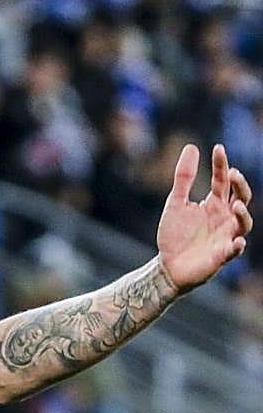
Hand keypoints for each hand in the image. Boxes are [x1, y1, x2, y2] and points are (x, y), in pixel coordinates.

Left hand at [157, 143, 252, 292]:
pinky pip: (235, 250)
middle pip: (241, 197)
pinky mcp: (222, 255)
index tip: (218, 148)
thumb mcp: (176, 203)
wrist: (168, 266)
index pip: (223, 180)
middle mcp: (225, 218)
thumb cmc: (175, 235)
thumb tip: (192, 147)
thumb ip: (184, 178)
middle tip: (233, 174)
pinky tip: (237, 241)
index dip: (222, 165)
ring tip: (237, 204)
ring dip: (243, 214)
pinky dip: (237, 246)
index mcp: (214, 204)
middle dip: (240, 186)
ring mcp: (226, 236)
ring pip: (244, 223)